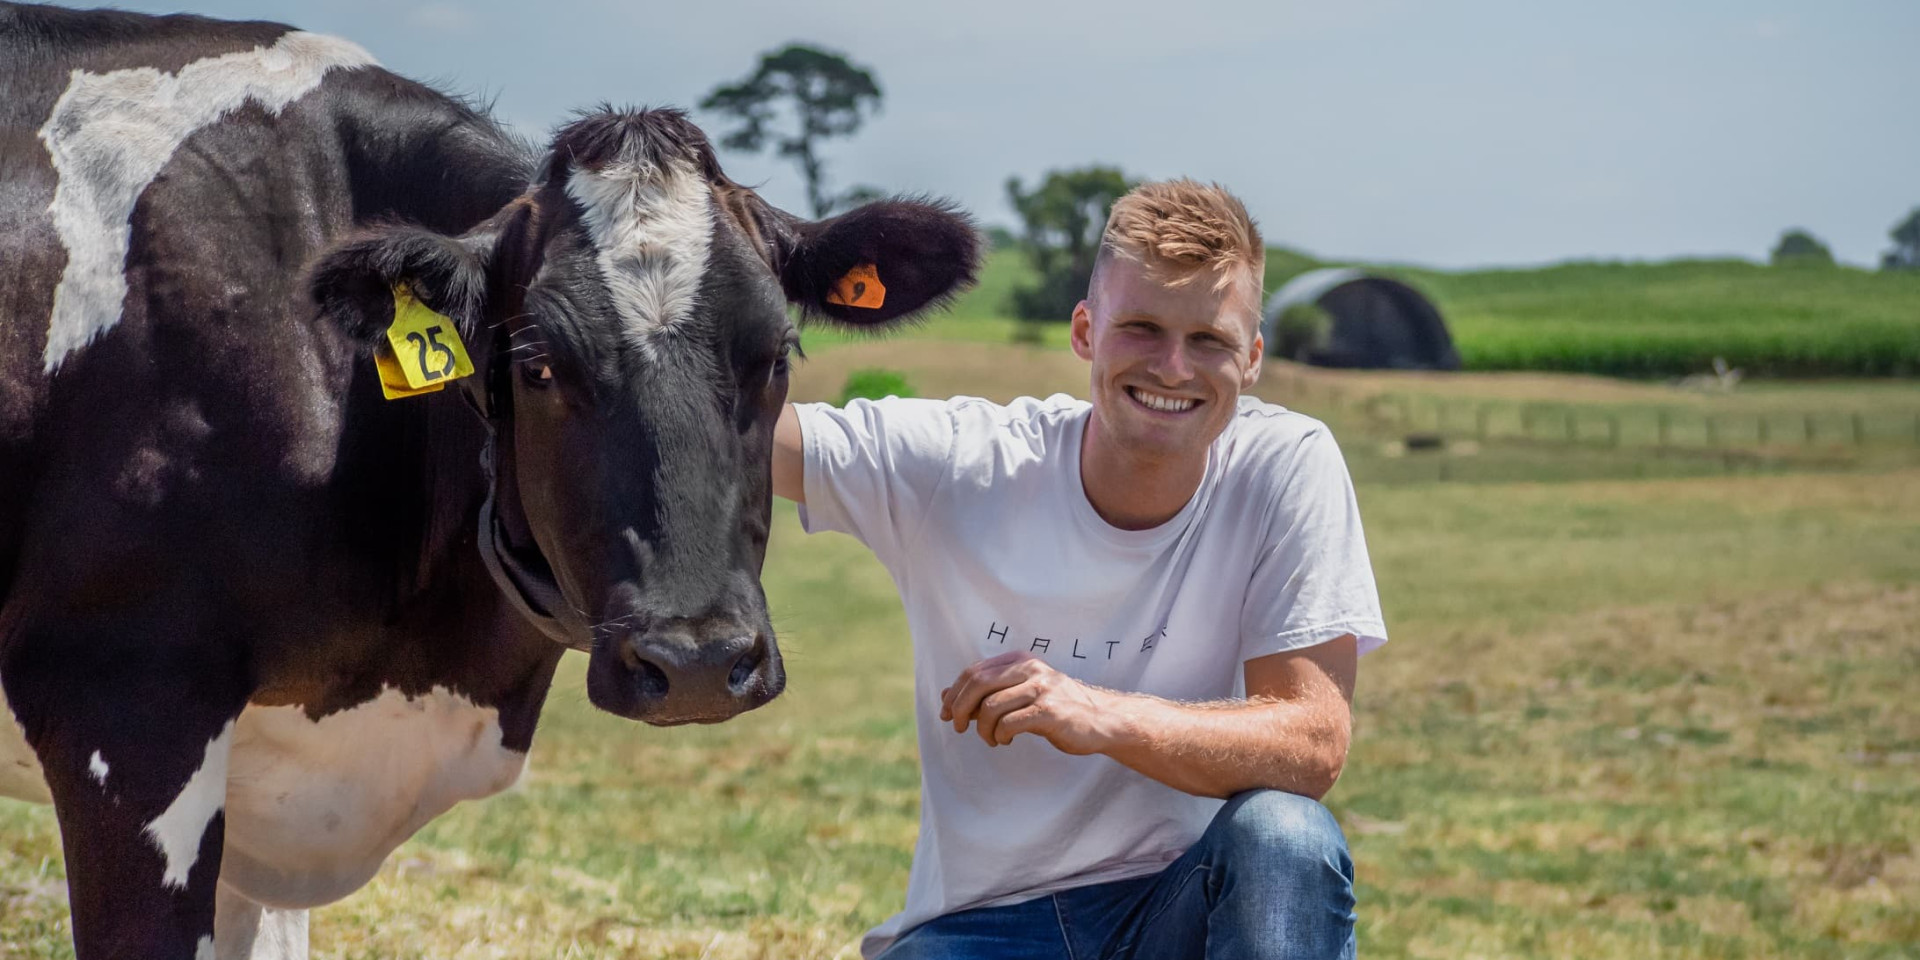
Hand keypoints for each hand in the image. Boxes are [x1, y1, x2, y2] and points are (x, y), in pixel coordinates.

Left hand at [939, 651, 1123, 754]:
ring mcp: (1041, 688)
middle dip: (959, 708)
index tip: (946, 714)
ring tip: (991, 739)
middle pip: (977, 683)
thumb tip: (944, 696)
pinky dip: (1000, 735)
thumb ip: (984, 694)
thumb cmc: (1055, 708)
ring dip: (982, 729)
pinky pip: (1010, 723)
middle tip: (958, 727)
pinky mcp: (1049, 711)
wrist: (1100, 720)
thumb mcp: (1019, 695)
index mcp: (1020, 660)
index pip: (973, 671)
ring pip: (990, 706)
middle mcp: (1029, 669)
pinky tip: (1005, 741)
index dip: (953, 693)